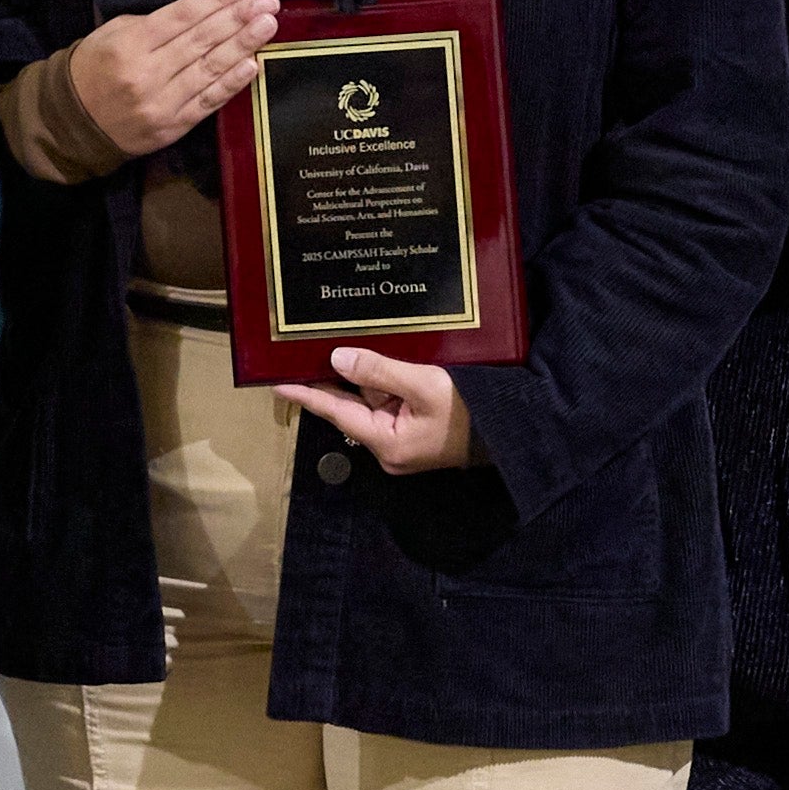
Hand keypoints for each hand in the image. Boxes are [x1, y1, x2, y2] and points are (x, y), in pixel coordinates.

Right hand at [53, 0, 284, 169]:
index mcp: (130, 44)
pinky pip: (208, 101)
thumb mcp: (113, 34)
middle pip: (201, 40)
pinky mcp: (173, 126)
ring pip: (209, 69)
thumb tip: (201, 6)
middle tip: (268, 1)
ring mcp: (162, 102)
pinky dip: (232, 83)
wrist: (73, 123)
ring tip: (267, 25)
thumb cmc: (94, 68)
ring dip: (243, 45)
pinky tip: (253, 64)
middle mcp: (147, 73)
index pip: (181, 16)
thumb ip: (155, 22)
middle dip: (238, 18)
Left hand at [282, 345, 477, 471]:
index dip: (306, 395)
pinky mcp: (417, 432)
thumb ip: (379, 372)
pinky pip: (393, 402)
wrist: (512, 432)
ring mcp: (403, 441)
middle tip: (309, 350)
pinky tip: (385, 357)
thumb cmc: (471, 411)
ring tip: (353, 341)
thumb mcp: (423, 385)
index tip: (276, 384)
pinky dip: (388, 382)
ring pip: (375, 401)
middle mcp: (389, 448)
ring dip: (370, 376)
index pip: (336, 413)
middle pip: (355, 406)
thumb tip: (338, 360)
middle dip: (339, 378)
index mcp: (386, 444)